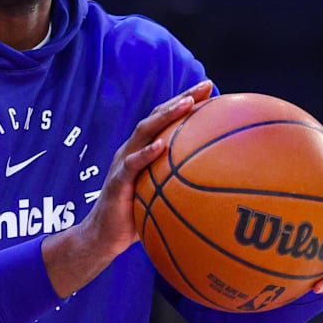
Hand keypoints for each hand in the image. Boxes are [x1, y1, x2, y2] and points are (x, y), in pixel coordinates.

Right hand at [82, 79, 214, 255]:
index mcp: (144, 149)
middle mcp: (133, 149)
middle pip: (157, 116)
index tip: (210, 88)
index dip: (186, 101)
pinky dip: (146, 154)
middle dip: (182, 98)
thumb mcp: (161, 195)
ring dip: (166, 116)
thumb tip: (217, 185)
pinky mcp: (117, 181)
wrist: (104, 237)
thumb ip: (180, 183)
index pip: (166, 119)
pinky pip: (132, 164)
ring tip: (187, 104)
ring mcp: (123, 162)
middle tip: (205, 86)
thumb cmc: (137, 216)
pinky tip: (161, 146)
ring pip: (144, 131)